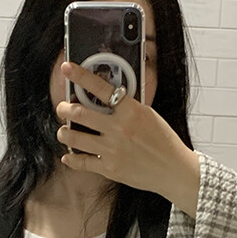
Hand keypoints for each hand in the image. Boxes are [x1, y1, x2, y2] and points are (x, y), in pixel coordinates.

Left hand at [57, 62, 200, 217]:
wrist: (174, 169)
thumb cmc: (164, 142)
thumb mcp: (149, 116)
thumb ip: (127, 107)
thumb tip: (107, 98)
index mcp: (131, 111)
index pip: (101, 88)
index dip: (80, 76)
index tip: (67, 68)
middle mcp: (119, 129)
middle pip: (79, 113)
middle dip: (64, 109)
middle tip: (62, 108)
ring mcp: (112, 149)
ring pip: (74, 137)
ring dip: (64, 132)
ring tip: (63, 131)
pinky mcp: (110, 168)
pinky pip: (82, 162)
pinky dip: (71, 159)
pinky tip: (69, 156)